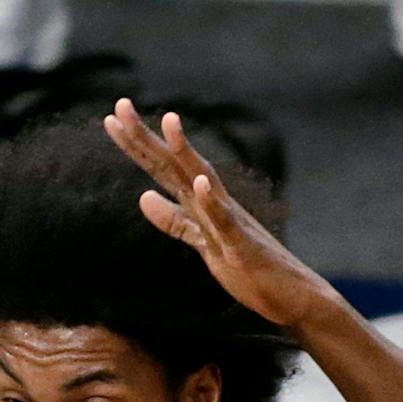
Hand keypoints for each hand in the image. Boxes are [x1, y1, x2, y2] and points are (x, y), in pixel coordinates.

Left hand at [103, 99, 342, 330]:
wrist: (292, 297)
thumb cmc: (248, 269)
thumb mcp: (201, 243)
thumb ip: (174, 221)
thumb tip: (143, 196)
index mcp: (202, 204)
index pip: (163, 169)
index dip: (137, 146)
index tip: (110, 119)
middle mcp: (215, 204)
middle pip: (175, 166)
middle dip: (147, 138)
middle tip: (120, 104)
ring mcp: (231, 223)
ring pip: (203, 182)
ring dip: (186, 153)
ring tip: (169, 121)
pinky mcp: (244, 248)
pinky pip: (226, 224)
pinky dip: (214, 203)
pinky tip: (201, 183)